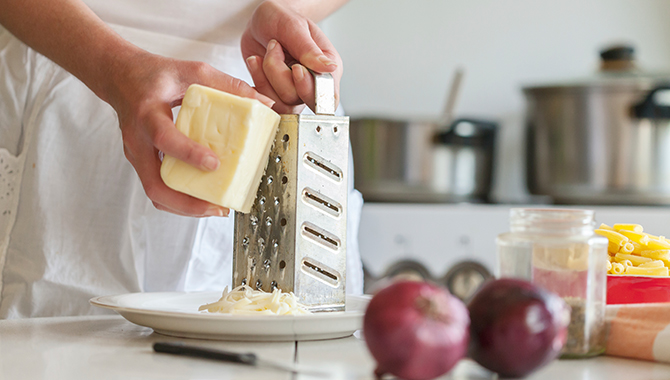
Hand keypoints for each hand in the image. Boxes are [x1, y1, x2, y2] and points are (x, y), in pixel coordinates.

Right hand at [107, 51, 274, 216]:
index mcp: (148, 113)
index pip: (165, 138)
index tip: (214, 164)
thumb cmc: (154, 74)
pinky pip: (158, 189)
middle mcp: (138, 140)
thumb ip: (227, 85)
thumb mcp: (191, 71)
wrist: (119, 78)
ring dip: (185, 207)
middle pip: (155, 185)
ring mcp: (137, 156)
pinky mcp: (143, 164)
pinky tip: (202, 199)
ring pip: (156, 193)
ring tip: (215, 208)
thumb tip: (263, 103)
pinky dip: (179, 200)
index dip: (189, 154)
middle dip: (187, 202)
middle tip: (217, 206)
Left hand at [241, 0, 342, 113]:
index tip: (296, 67)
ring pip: (279, 102)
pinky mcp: (275, 94)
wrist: (263, 21)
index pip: (326, 96)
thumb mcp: (294, 27)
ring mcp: (293, 91)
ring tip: (267, 51)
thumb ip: (309, 49)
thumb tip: (330, 68)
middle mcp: (312, 84)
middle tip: (275, 48)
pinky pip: (265, 100)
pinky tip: (256, 62)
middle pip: (298, 99)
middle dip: (280, 75)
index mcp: (327, 69)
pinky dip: (257, 80)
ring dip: (266, 75)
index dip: (308, 88)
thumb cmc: (282, 18)